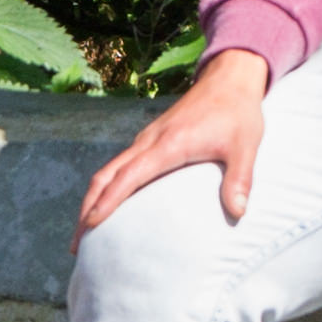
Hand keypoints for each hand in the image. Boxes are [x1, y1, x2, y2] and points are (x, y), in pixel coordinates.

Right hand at [77, 49, 271, 234]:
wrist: (229, 78)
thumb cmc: (237, 112)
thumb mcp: (245, 146)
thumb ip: (240, 179)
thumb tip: (238, 213)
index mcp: (168, 144)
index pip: (129, 176)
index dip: (108, 201)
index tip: (90, 224)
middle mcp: (149, 141)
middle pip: (106, 175)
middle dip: (88, 208)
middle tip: (76, 243)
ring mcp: (147, 139)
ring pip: (109, 170)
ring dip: (93, 198)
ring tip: (84, 230)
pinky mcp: (151, 139)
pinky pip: (121, 165)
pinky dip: (107, 186)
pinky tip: (109, 203)